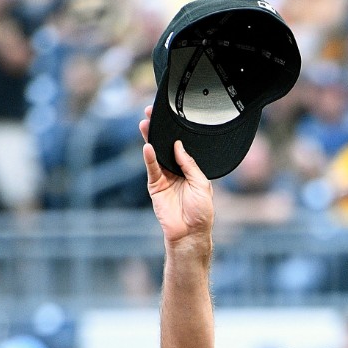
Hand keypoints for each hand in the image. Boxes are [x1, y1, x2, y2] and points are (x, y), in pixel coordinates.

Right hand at [140, 106, 214, 245]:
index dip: (176, 133)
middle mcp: (176, 171)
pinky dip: (149, 158)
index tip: (171, 118)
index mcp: (190, 169)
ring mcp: (165, 178)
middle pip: (166, 147)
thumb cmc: (201, 212)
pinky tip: (148, 147)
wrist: (191, 233)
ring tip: (145, 125)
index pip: (181, 147)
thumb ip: (189, 164)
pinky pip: (152, 169)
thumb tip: (179, 146)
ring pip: (156, 155)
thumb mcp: (201, 183)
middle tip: (152, 114)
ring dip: (151, 139)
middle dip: (159, 131)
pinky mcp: (155, 187)